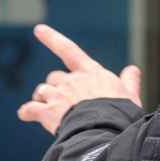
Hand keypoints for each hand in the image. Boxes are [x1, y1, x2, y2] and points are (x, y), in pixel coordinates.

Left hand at [17, 24, 141, 133]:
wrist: (107, 131)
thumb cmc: (122, 114)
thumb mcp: (131, 96)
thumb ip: (129, 82)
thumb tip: (133, 69)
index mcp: (92, 73)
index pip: (70, 51)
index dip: (53, 39)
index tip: (38, 29)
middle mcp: (72, 80)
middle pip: (55, 77)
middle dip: (56, 87)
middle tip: (62, 101)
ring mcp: (58, 95)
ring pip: (42, 91)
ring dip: (42, 99)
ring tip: (51, 113)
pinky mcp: (47, 112)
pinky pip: (30, 109)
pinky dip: (27, 112)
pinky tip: (26, 116)